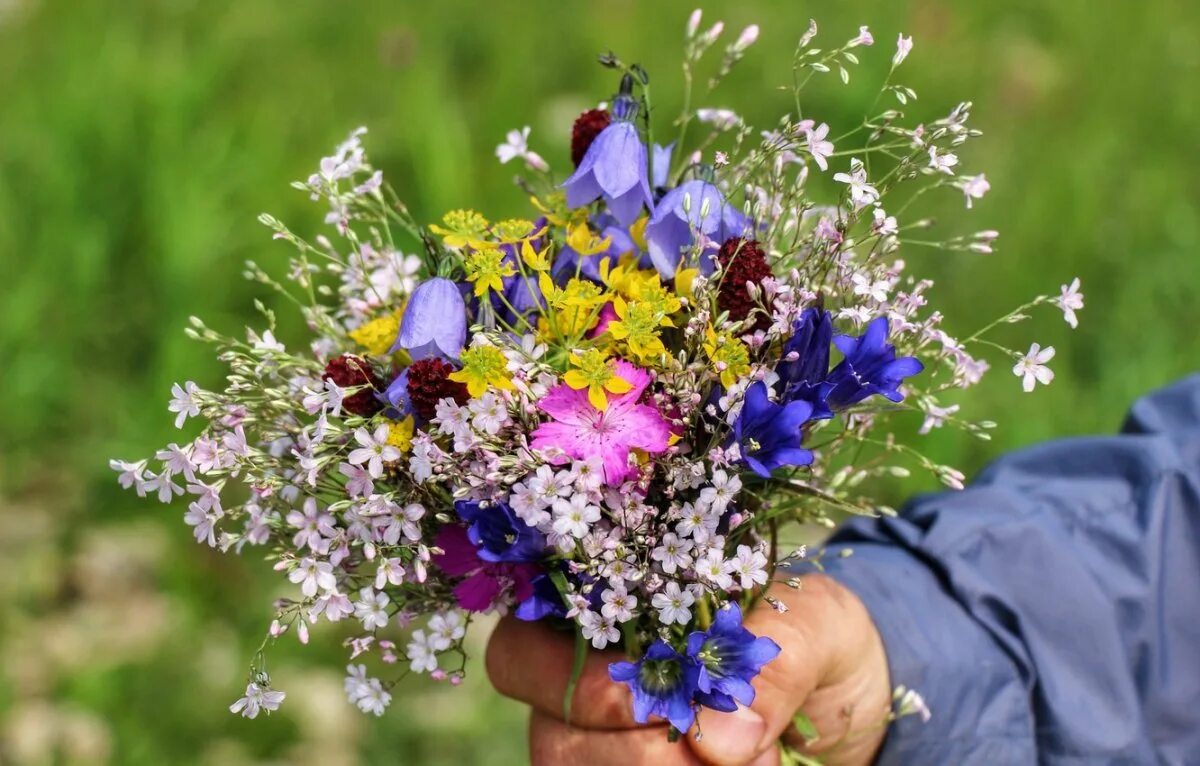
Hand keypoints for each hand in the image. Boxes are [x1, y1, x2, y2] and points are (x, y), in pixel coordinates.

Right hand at [486, 574, 891, 765]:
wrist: (845, 695)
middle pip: (553, 735)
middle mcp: (582, 684)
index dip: (575, 686)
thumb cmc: (815, 634)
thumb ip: (776, 656)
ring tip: (751, 762)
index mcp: (602, 611)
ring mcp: (600, 745)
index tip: (654, 705)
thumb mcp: (817, 623)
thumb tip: (720, 739)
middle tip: (722, 749)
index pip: (522, 651)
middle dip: (635, 754)